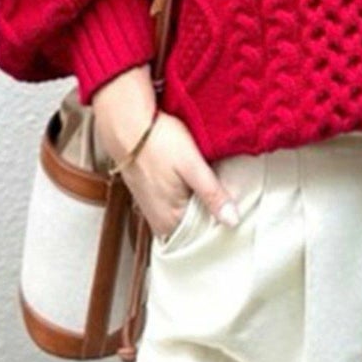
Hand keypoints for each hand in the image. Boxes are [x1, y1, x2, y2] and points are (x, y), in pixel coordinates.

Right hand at [94, 100, 239, 240]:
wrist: (125, 125)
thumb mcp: (192, 165)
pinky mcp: (148, 198)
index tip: (236, 209)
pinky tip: (192, 185)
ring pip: (183, 218)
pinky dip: (185, 199)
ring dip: (198, 207)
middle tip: (227, 196)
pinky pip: (173, 208)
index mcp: (171, 220)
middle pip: (194, 229)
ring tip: (212, 189)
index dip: (222, 223)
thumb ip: (212, 194)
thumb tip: (233, 220)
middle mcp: (159, 221)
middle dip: (211, 216)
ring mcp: (152, 210)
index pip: (205, 236)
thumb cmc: (158, 141)